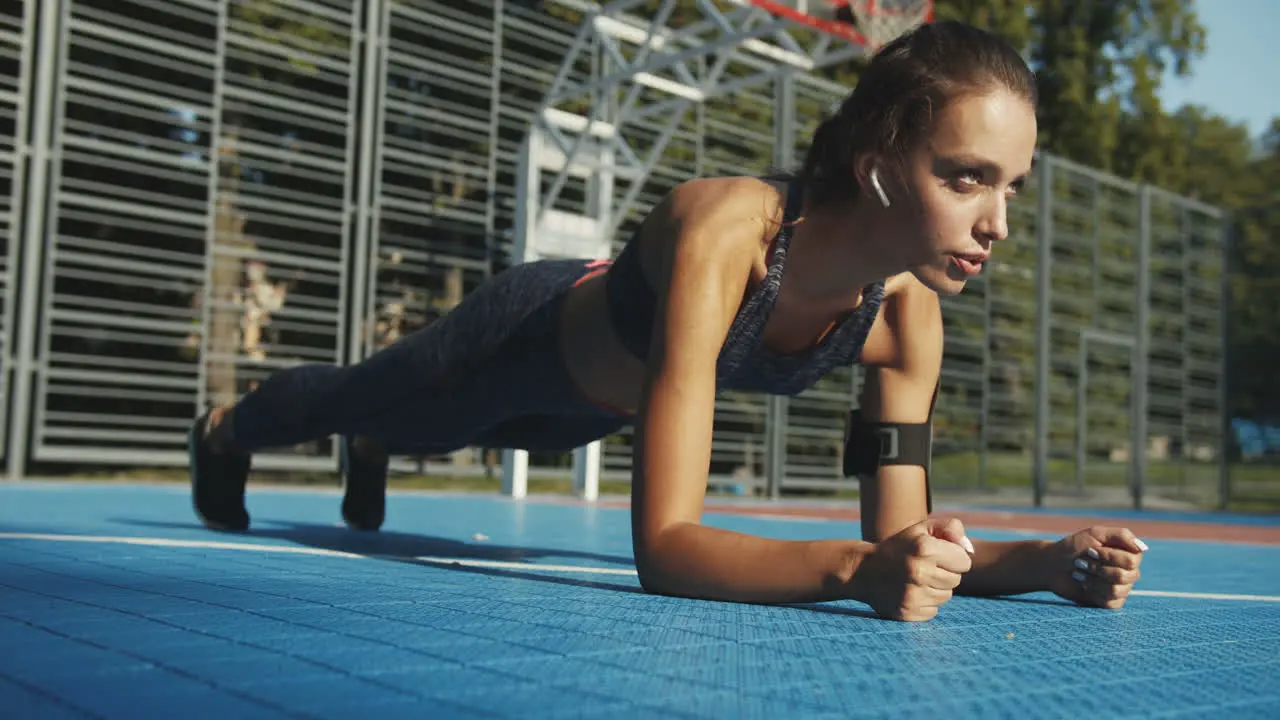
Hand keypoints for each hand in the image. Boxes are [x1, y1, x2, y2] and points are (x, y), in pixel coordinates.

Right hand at [854, 517, 975, 621]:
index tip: (936, 555)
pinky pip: (933, 611)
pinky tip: (910, 592)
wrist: (863, 570)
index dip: (953, 558)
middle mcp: (918, 571)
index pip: (965, 562)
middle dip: (945, 573)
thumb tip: (970, 551)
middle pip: (956, 580)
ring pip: (946, 596)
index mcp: (924, 548)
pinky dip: (925, 603)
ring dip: (935, 588)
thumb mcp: (922, 528)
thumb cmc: (900, 546)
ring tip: (916, 579)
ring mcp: (912, 594)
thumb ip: (952, 528)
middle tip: (924, 567)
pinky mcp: (907, 612)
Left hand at [1046, 526, 1146, 608]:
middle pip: (1124, 576)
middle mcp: (1129, 572)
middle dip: (1097, 568)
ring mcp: (1122, 588)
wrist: (1053, 565)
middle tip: (1080, 562)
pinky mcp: (1111, 601)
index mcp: (1129, 554)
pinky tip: (1083, 585)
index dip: (1109, 556)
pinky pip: (1110, 602)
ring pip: (1116, 589)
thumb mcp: (1095, 534)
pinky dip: (1093, 592)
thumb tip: (1143, 548)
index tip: (1090, 551)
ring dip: (1092, 579)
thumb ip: (1121, 535)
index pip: (1132, 560)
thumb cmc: (1074, 547)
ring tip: (1078, 572)